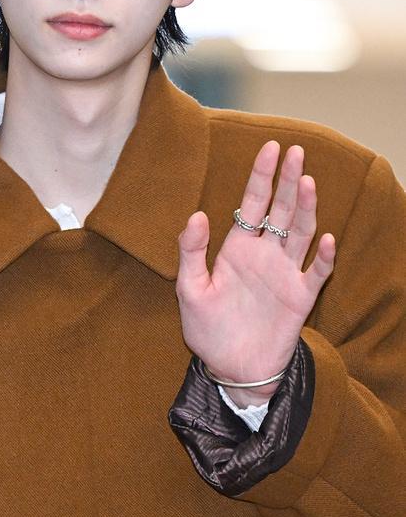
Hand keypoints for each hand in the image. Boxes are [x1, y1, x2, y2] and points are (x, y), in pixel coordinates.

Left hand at [175, 141, 335, 407]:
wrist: (231, 369)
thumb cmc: (207, 329)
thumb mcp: (189, 290)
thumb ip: (191, 252)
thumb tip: (197, 214)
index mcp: (238, 247)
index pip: (252, 203)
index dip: (261, 176)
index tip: (269, 148)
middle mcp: (265, 254)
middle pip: (281, 209)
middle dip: (287, 180)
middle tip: (295, 151)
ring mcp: (285, 273)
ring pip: (301, 233)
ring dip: (306, 208)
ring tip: (306, 182)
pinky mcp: (301, 297)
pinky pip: (317, 272)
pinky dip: (324, 256)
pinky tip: (327, 239)